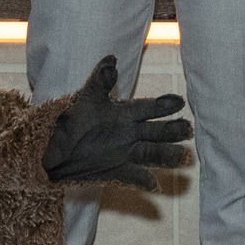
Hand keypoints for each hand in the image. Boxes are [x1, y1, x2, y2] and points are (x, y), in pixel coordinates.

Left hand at [41, 55, 191, 188]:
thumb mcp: (87, 98)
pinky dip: (144, 180)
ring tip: (184, 157)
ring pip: (152, 154)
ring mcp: (126, 152)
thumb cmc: (73, 119)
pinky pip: (134, 176)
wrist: (56, 148)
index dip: (163, 105)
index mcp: (125, 114)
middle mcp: (130, 133)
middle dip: (172, 131)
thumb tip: (112, 60)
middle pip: (156, 132)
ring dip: (168, 155)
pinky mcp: (118, 170)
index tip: (179, 102)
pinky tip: (154, 184)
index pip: (148, 108)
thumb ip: (100, 81)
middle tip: (188, 130)